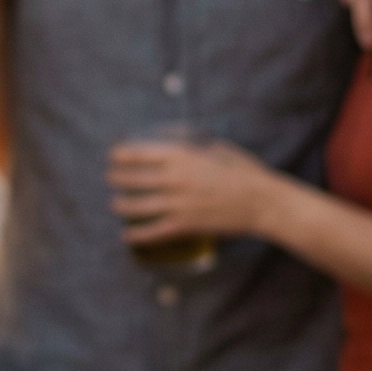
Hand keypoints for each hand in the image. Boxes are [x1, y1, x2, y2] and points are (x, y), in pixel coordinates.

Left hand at [106, 139, 282, 245]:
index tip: (113, 155)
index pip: (139, 153)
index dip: (121, 154)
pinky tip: (126, 235)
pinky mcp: (185, 225)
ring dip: (121, 205)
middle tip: (110, 178)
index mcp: (181, 156)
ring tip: (114, 204)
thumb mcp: (216, 146)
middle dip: (116, 178)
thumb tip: (167, 135)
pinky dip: (136, 234)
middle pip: (133, 179)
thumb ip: (190, 142)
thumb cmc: (241, 171)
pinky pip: (153, 231)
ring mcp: (178, 203)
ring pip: (137, 206)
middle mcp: (174, 179)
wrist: (261, 201)